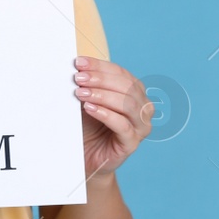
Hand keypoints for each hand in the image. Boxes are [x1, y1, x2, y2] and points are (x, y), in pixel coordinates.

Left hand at [74, 57, 151, 177]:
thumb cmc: (87, 125)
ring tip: (81, 93)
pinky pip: (123, 126)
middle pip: (127, 87)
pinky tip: (90, 108)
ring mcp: (140, 127)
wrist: (85, 155)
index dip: (100, 66)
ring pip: (128, 105)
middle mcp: (142, 108)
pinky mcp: (131, 143)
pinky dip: (106, 114)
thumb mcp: (86, 100)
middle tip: (78, 78)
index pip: (121, 73)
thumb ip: (87, 84)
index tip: (79, 62)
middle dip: (101, 79)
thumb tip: (76, 66)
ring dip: (103, 95)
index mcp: (134, 93)